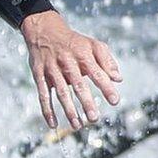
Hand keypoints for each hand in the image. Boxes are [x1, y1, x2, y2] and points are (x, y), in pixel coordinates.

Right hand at [20, 10, 120, 128]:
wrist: (45, 31)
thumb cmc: (75, 42)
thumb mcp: (94, 45)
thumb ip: (107, 61)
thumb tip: (118, 79)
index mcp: (84, 55)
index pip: (97, 73)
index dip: (106, 87)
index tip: (115, 101)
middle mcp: (67, 63)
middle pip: (78, 85)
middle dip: (86, 103)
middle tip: (94, 118)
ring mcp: (52, 69)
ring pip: (60, 92)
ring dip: (68, 110)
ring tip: (78, 126)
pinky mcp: (39, 75)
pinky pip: (42, 95)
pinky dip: (47, 110)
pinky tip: (53, 124)